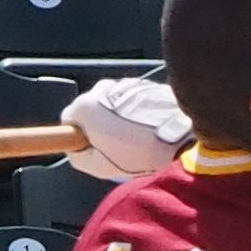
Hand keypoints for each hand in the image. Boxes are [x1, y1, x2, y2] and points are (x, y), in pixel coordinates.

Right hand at [62, 78, 191, 181]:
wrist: (181, 137)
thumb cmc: (140, 153)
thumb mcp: (100, 167)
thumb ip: (79, 157)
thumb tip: (76, 151)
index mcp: (86, 106)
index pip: (68, 120)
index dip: (78, 136)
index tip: (90, 148)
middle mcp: (103, 89)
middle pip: (92, 109)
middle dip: (100, 127)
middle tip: (117, 149)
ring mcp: (126, 84)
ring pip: (114, 104)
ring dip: (121, 119)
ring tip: (138, 141)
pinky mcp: (147, 84)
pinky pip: (135, 100)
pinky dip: (139, 113)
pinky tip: (151, 130)